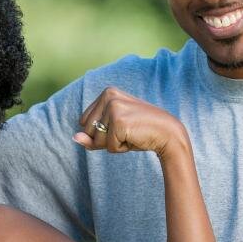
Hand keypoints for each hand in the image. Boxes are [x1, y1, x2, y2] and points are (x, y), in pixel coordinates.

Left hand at [73, 88, 187, 157]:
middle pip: (88, 130)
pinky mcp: (118, 122)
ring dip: (113, 144)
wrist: (167, 133)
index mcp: (107, 92)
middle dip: (104, 139)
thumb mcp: (112, 132)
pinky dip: (120, 148)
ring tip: (131, 134)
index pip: (84, 122)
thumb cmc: (139, 132)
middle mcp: (109, 96)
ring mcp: (113, 108)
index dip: (100, 132)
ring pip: (97, 140)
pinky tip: (134, 138)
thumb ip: (92, 135)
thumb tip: (74, 137)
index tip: (121, 126)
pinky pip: (108, 147)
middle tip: (127, 131)